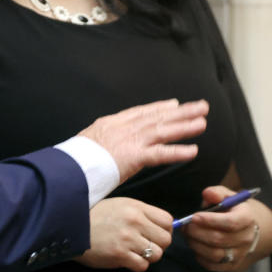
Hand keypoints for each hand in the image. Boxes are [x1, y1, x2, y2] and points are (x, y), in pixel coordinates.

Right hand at [76, 198, 172, 271]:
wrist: (71, 225)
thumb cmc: (95, 215)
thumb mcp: (119, 204)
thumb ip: (141, 213)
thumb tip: (162, 226)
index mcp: (136, 206)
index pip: (167, 220)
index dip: (164, 229)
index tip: (156, 233)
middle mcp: (134, 221)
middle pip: (166, 239)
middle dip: (159, 244)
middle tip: (146, 244)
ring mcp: (128, 238)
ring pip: (157, 254)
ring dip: (148, 256)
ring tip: (135, 252)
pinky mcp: (120, 254)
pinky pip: (142, 265)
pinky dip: (137, 265)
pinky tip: (127, 258)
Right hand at [78, 99, 207, 180]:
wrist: (69, 166)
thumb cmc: (74, 159)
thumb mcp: (87, 141)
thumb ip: (101, 140)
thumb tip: (105, 143)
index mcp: (112, 123)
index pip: (140, 112)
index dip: (159, 108)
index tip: (174, 104)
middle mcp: (124, 128)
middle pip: (157, 117)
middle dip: (180, 112)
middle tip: (201, 106)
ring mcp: (129, 141)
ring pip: (162, 130)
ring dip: (184, 126)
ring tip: (203, 122)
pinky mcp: (134, 157)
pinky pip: (160, 154)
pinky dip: (177, 152)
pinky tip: (193, 151)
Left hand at [183, 185, 260, 271]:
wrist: (244, 228)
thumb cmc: (230, 209)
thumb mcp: (225, 195)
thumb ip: (216, 193)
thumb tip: (208, 194)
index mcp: (247, 218)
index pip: (231, 222)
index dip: (210, 220)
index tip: (194, 216)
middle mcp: (246, 238)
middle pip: (219, 239)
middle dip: (197, 232)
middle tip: (185, 225)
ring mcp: (240, 254)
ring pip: (214, 254)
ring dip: (196, 244)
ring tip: (188, 234)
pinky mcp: (231, 265)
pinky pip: (212, 265)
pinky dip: (199, 256)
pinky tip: (195, 244)